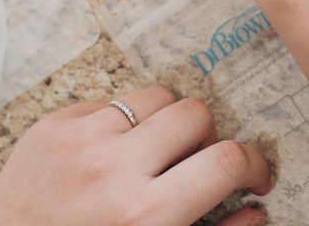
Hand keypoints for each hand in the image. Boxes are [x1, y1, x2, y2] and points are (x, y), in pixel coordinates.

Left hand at [0, 86, 270, 225]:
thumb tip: (255, 209)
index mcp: (143, 214)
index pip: (226, 161)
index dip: (253, 163)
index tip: (251, 172)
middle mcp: (112, 166)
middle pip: (194, 113)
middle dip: (205, 138)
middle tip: (194, 161)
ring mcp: (79, 136)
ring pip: (155, 95)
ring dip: (166, 121)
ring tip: (153, 149)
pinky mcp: (54, 122)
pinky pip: (111, 100)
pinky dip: (122, 121)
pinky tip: (110, 150)